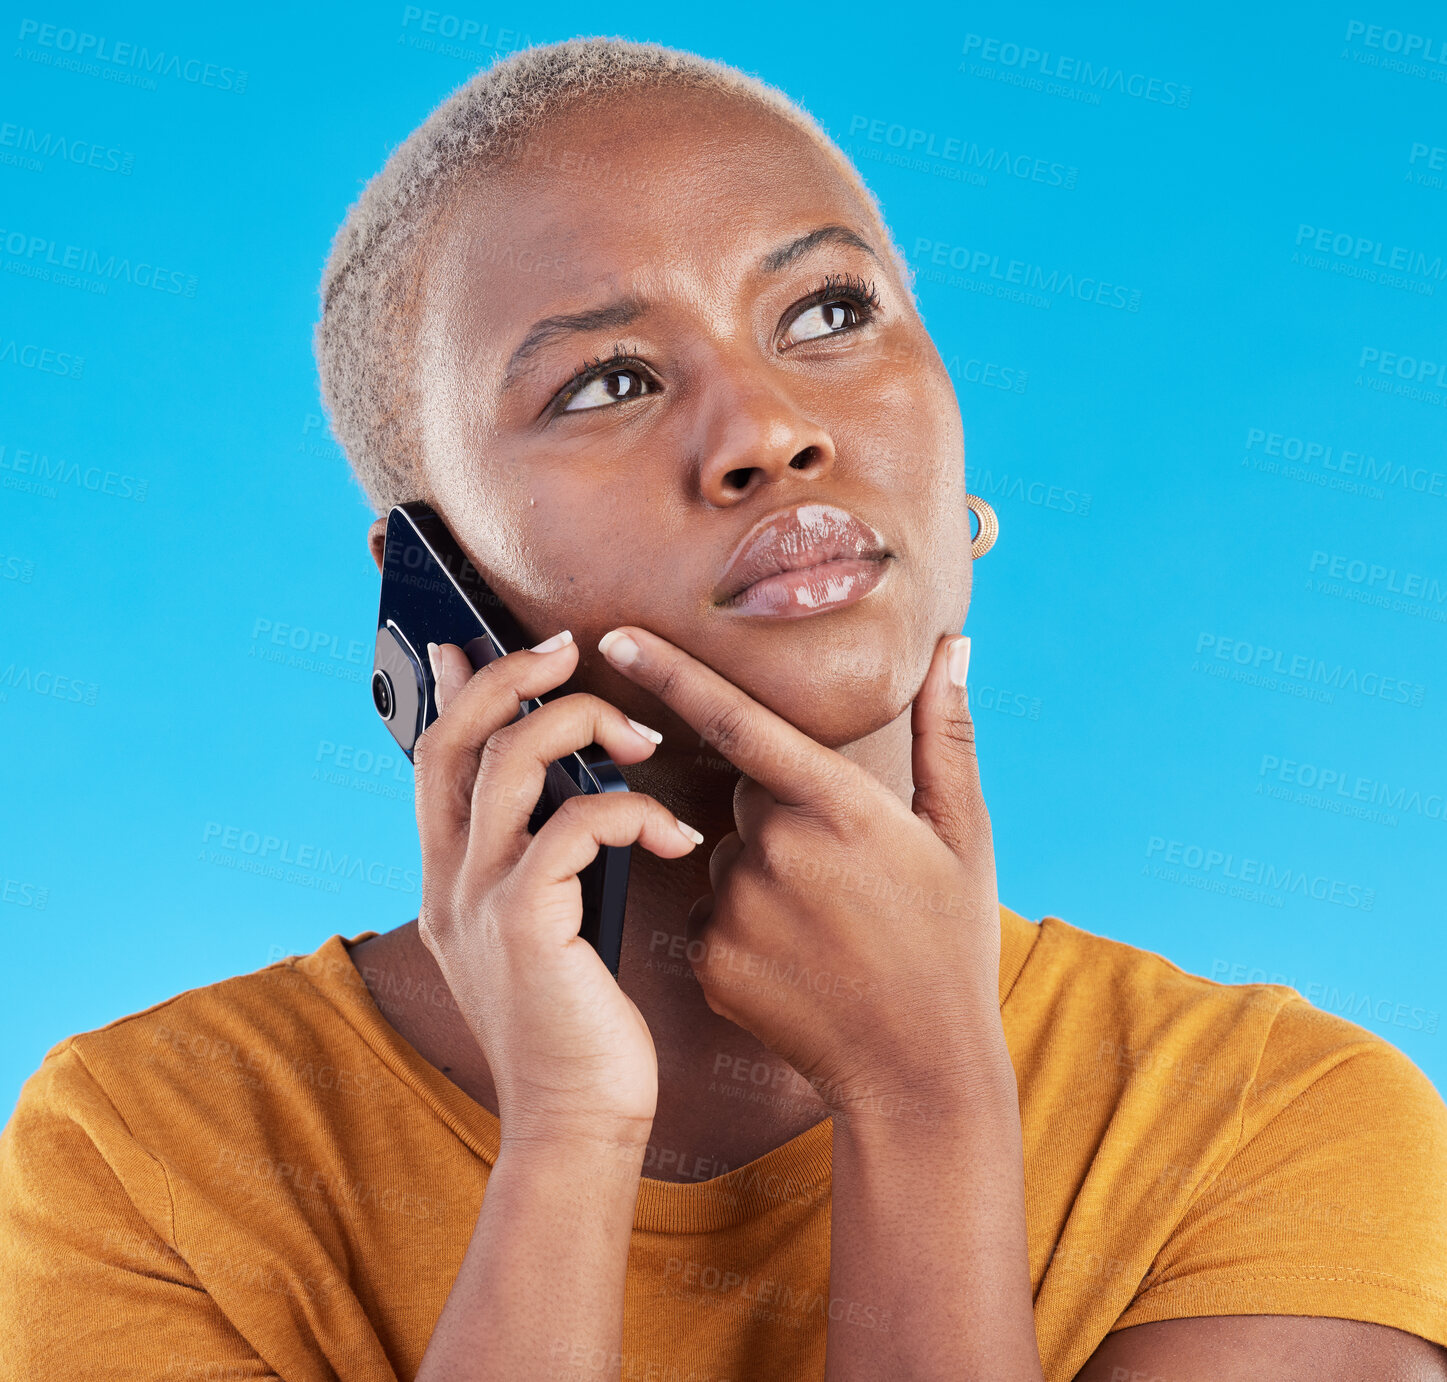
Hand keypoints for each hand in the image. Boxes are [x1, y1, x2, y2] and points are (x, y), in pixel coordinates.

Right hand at [414, 631, 701, 1149]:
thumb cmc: (575, 1026)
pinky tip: (672, 837)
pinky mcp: (528, 925)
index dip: (451, 691)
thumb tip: (558, 804)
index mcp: (449, 880)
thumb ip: (538, 864)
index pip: (432, 759)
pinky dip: (632, 811)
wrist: (575, 1124)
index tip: (466, 640)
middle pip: (455, 739)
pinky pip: (575, 824)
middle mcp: (449, 882)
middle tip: (570, 652)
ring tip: (643, 740)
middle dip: (509, 677)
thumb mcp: (540, 933)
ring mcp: (480, 902)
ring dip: (584, 727)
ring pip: (512, 763)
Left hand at [594, 626, 1004, 1121]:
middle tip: (842, 873)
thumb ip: (945, 733)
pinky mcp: (709, 958)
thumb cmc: (949, 942)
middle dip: (781, 815)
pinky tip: (791, 961)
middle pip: (745, 797)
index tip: (615, 634)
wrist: (918, 1070)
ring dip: (759, 874)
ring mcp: (738, 907)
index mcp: (840, 805)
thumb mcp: (963, 835)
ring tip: (823, 926)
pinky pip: (704, 913)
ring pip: (722, 856)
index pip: (738, 720)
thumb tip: (949, 645)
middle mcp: (778, 848)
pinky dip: (737, 926)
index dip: (673, 672)